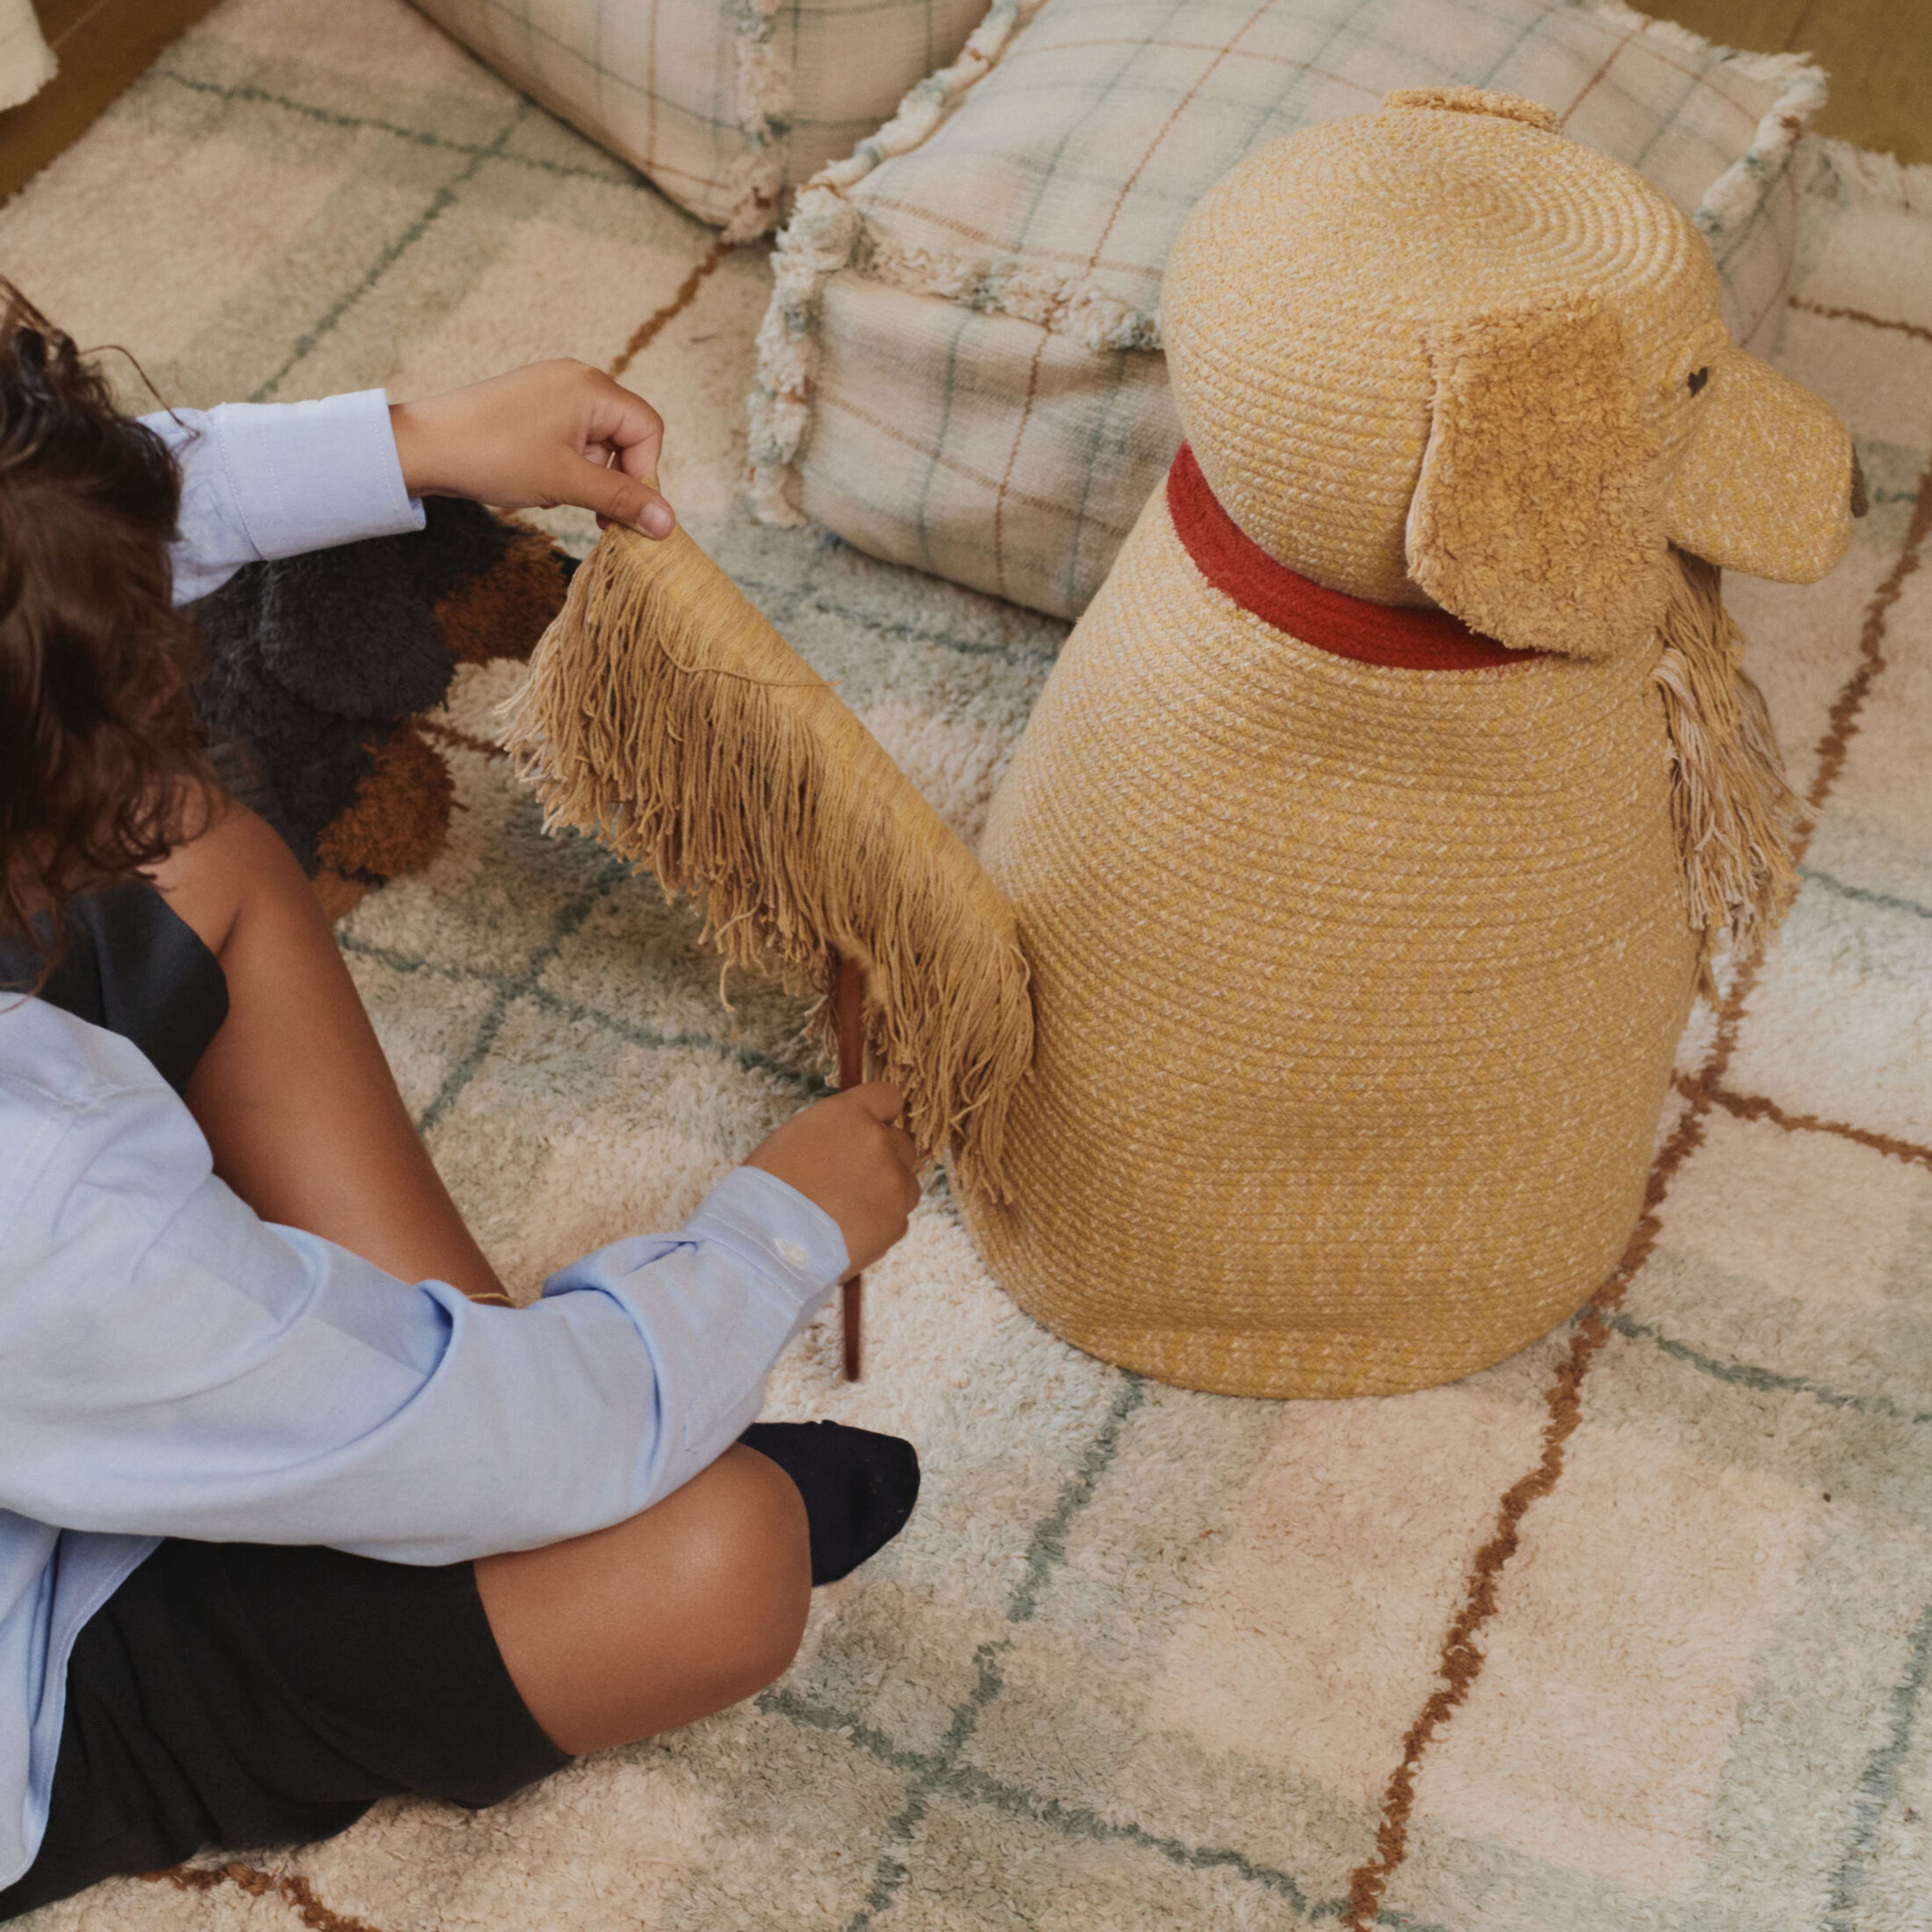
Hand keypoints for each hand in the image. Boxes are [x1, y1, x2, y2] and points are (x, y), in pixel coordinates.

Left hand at [387, 360, 673, 536]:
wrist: (425, 445)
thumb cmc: (494, 456)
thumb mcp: (567, 483)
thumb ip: (621, 500)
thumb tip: (668, 523)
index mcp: (592, 388)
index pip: (648, 430)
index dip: (645, 474)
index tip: (625, 510)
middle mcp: (577, 380)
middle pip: (626, 435)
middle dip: (616, 479)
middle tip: (599, 516)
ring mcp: (553, 390)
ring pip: (598, 441)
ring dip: (590, 477)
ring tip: (558, 494)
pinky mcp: (533, 405)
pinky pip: (571, 438)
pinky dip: (568, 466)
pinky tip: (542, 482)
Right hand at [745, 1084, 919, 1278]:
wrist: (764, 1240)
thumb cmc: (764, 1188)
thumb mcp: (795, 1138)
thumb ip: (834, 1134)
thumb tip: (851, 1144)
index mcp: (849, 1113)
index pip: (888, 1098)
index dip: (880, 1117)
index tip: (871, 1132)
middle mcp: (878, 1141)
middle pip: (901, 1144)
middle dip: (883, 1159)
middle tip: (852, 1181)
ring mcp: (893, 1183)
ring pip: (906, 1183)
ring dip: (886, 1194)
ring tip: (849, 1213)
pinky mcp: (897, 1222)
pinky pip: (897, 1219)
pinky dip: (878, 1226)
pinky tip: (849, 1234)